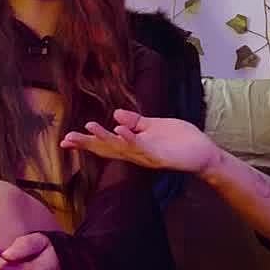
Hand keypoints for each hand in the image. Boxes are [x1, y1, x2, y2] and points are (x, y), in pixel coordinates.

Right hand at [61, 108, 219, 174]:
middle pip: (108, 149)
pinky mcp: (160, 155)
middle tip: (66, 139)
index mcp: (133, 146)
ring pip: (122, 148)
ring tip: (89, 128)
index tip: (65, 139)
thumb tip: (115, 114)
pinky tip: (119, 130)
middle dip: (87, 144)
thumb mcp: (154, 126)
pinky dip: (130, 138)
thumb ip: (135, 122)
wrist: (203, 153)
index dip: (87, 141)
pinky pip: (142, 146)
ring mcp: (147, 155)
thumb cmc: (180, 140)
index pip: (106, 144)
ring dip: (105, 138)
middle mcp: (136, 153)